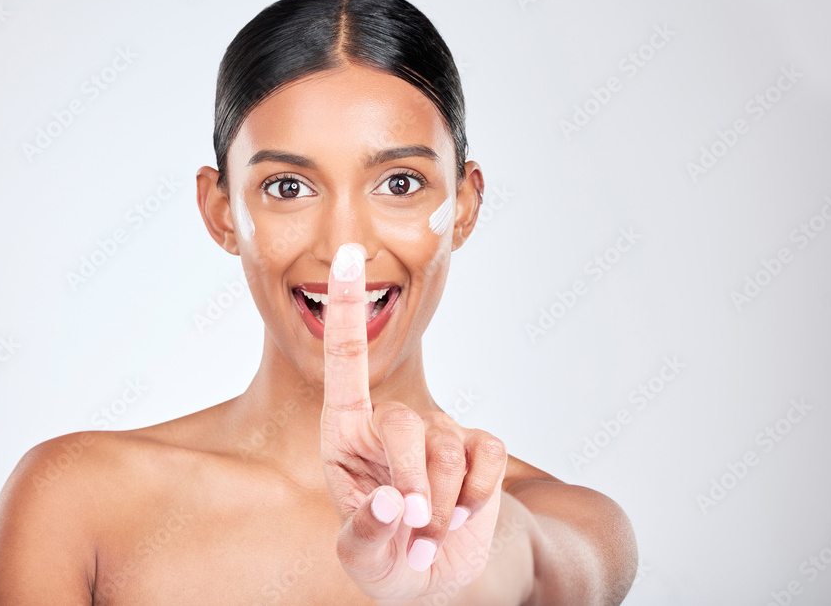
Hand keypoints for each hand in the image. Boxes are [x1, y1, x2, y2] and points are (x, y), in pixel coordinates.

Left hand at [320, 243, 508, 600]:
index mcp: (345, 435)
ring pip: (446, 447)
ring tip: (432, 533)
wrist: (448, 575)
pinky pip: (487, 456)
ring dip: (443, 503)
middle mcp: (389, 424)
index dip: (343, 308)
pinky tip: (463, 513)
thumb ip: (366, 537)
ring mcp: (438, 432)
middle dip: (411, 482)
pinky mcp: (480, 445)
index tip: (343, 256)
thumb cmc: (390, 558)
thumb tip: (393, 503)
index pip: (344, 362)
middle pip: (402, 424)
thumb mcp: (364, 561)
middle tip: (415, 528)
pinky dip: (477, 496)